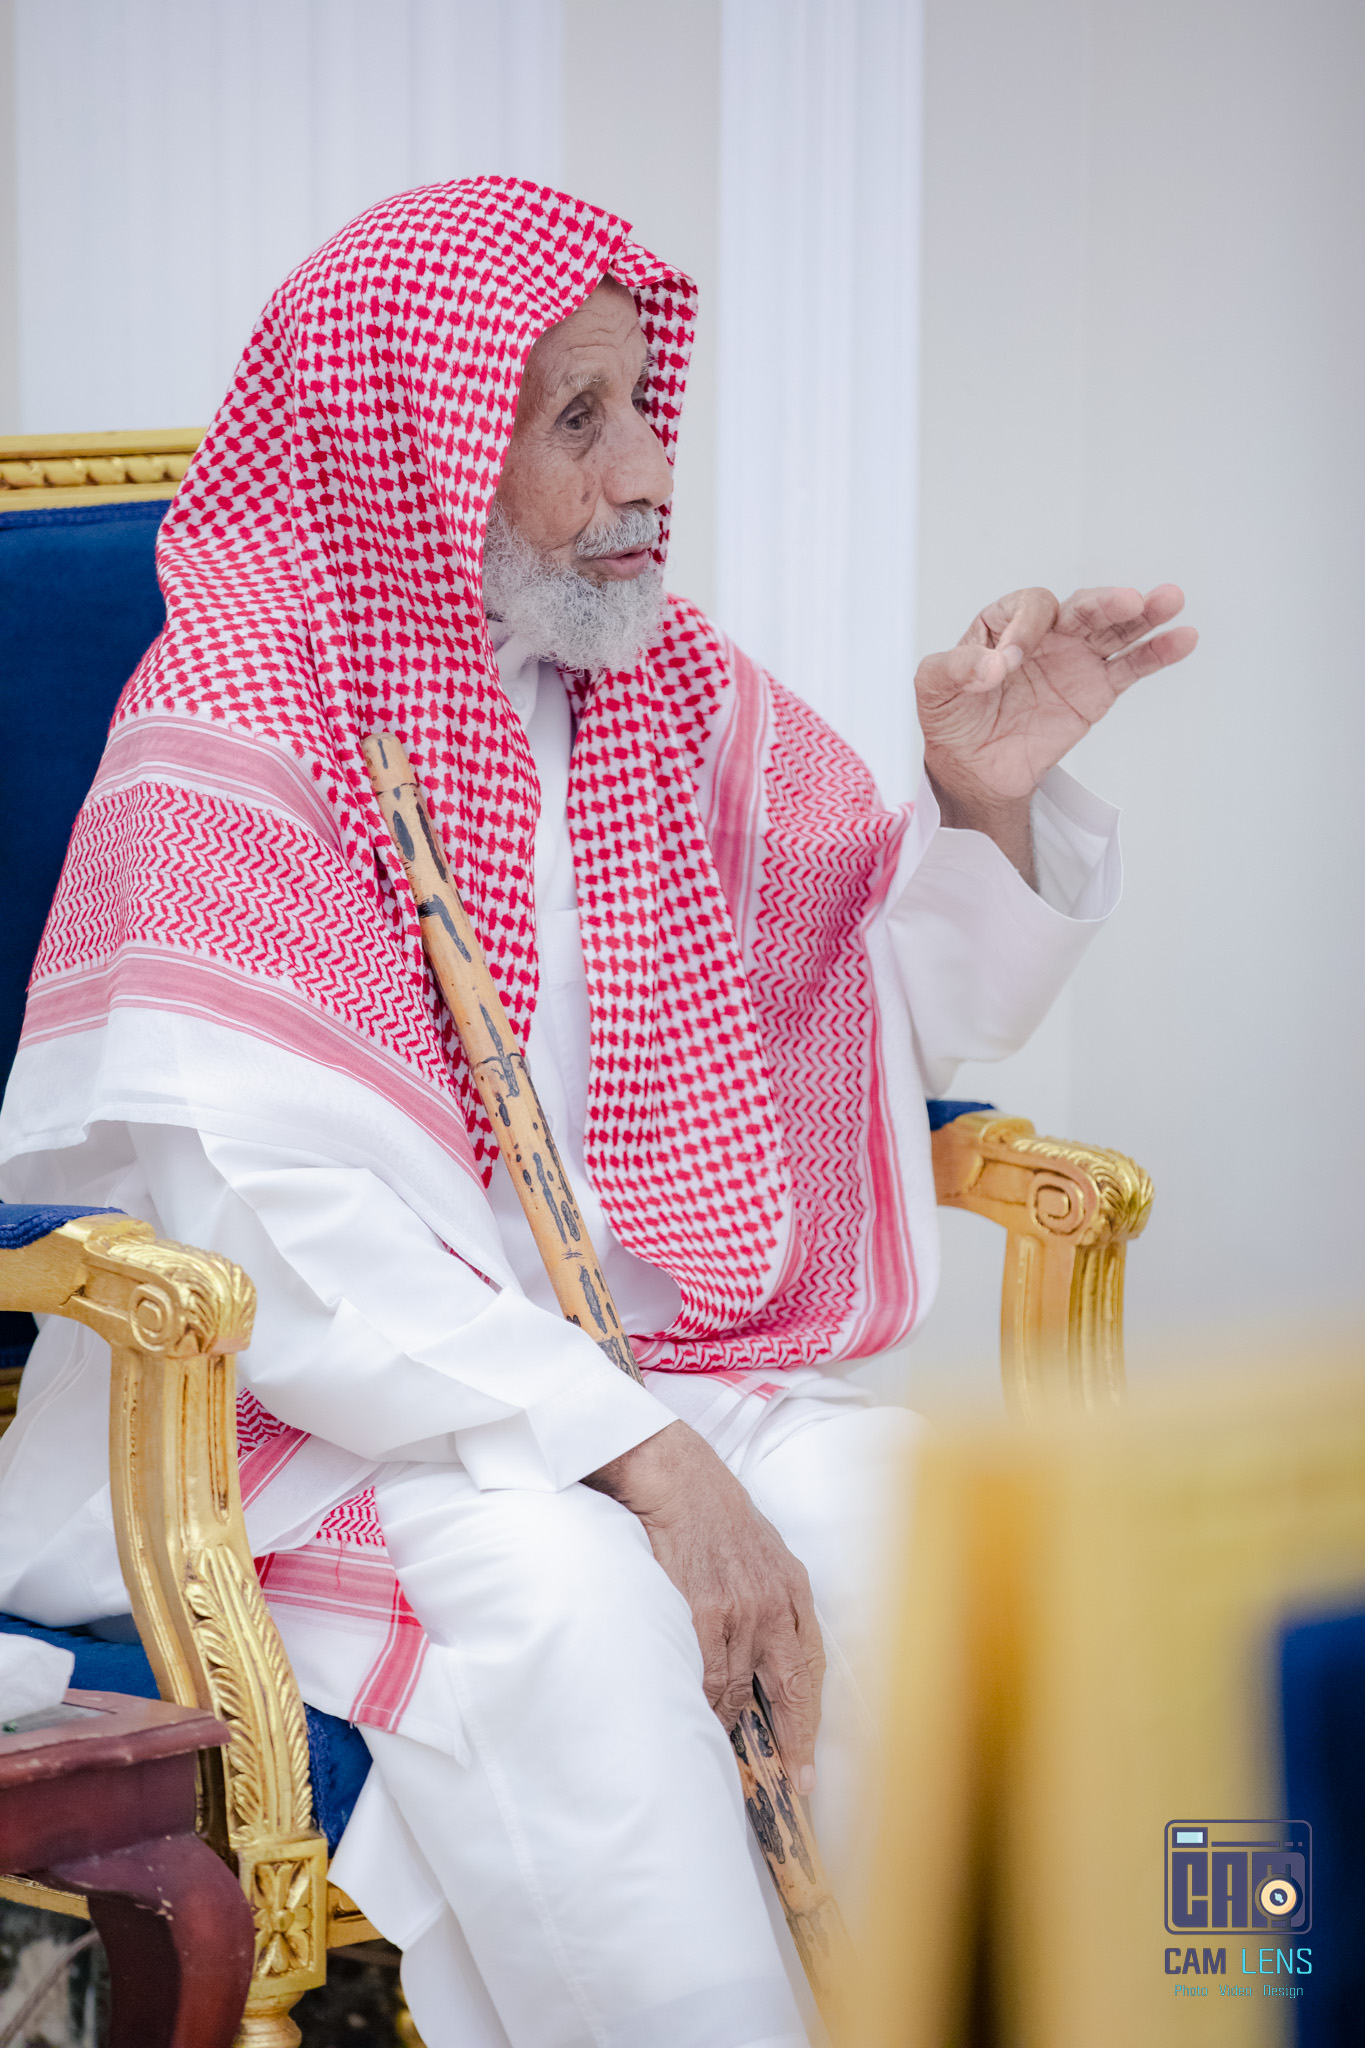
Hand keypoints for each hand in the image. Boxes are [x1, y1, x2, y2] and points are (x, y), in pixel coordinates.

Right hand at [586, 1421, 823, 1790]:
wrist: (678, 1477)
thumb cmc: (715, 1515)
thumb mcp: (763, 1554)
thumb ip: (770, 1602)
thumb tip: (764, 1658)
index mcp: (794, 1591)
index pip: (810, 1672)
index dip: (809, 1724)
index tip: (805, 1769)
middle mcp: (774, 1605)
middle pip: (784, 1693)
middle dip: (786, 1741)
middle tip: (786, 1778)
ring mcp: (739, 1611)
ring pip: (733, 1690)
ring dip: (725, 1723)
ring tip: (716, 1744)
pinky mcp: (702, 1611)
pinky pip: (701, 1675)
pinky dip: (697, 1701)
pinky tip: (691, 1714)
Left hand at [916, 584, 1197, 879]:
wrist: (973, 769)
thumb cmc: (952, 719)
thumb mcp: (933, 688)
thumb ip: (954, 667)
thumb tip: (992, 667)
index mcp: (1004, 623)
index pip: (1029, 608)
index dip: (1024, 629)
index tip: (1009, 664)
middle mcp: (1046, 634)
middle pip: (1084, 607)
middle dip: (1105, 603)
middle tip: (1128, 601)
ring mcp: (1076, 660)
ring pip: (1115, 629)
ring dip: (1144, 615)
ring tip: (1170, 601)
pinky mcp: (1096, 691)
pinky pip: (1131, 668)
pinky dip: (1157, 653)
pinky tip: (1182, 639)